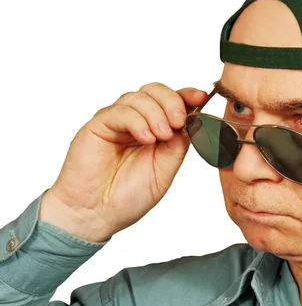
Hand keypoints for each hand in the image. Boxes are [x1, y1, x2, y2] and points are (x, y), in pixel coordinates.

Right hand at [39, 82, 207, 241]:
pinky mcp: (99, 125)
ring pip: (138, 97)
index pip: (173, 102)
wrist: (96, 214)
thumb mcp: (165, 169)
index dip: (188, 95)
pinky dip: (137, 121)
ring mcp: (117, 122)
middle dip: (172, 101)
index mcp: (156, 130)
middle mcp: (136, 121)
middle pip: (155, 91)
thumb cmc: (127, 197)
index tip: (201, 98)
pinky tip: (145, 138)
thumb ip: (178, 144)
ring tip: (161, 136)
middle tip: (179, 121)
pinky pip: (120, 111)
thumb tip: (193, 121)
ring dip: (156, 113)